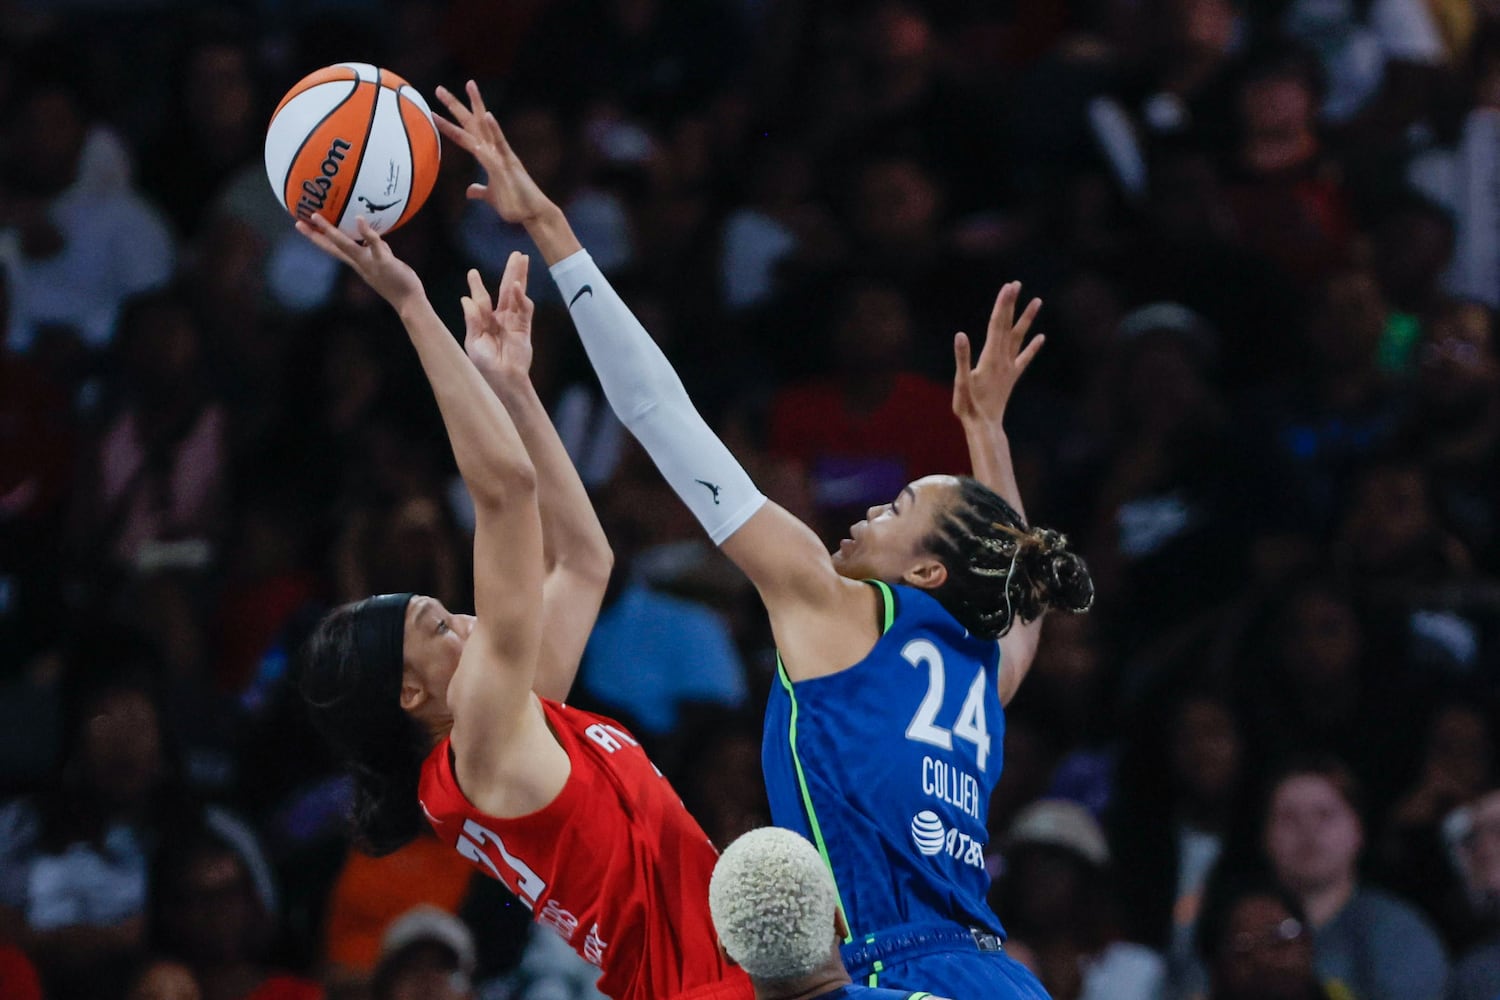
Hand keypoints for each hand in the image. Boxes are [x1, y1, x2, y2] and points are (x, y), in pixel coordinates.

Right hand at [295, 214, 422, 309]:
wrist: (409, 302)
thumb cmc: (398, 283)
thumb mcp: (385, 262)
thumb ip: (378, 250)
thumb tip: (373, 238)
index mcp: (358, 263)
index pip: (334, 250)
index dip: (318, 239)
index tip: (303, 227)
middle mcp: (360, 263)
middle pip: (334, 247)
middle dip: (315, 235)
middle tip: (299, 221)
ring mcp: (370, 263)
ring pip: (347, 246)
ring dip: (331, 232)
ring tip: (317, 216)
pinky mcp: (384, 262)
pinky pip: (374, 245)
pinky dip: (367, 233)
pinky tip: (359, 219)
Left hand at [433, 81, 556, 224]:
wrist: (533, 213)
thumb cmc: (514, 205)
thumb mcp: (491, 196)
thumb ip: (480, 190)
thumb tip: (470, 191)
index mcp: (489, 156)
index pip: (465, 135)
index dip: (450, 122)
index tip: (435, 108)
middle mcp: (494, 150)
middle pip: (472, 123)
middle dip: (455, 106)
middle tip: (439, 89)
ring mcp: (502, 155)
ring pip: (486, 127)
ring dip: (478, 107)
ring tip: (469, 86)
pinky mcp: (509, 165)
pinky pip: (500, 145)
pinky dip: (494, 130)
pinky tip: (488, 116)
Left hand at [462, 251, 534, 384]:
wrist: (502, 380)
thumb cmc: (486, 366)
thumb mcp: (473, 342)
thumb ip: (472, 321)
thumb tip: (465, 299)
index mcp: (485, 321)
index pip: (482, 299)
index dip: (477, 286)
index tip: (472, 272)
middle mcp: (501, 318)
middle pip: (504, 290)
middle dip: (510, 271)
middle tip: (516, 254)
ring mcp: (514, 322)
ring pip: (517, 294)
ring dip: (519, 277)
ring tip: (522, 260)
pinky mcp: (524, 328)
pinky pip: (524, 309)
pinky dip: (520, 297)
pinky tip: (516, 286)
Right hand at [953, 281, 1043, 425]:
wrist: (985, 426)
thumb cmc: (969, 406)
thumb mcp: (961, 381)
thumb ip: (962, 358)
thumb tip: (960, 335)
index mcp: (990, 357)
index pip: (997, 324)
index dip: (1002, 304)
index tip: (1008, 287)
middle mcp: (1003, 359)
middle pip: (1008, 326)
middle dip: (1011, 304)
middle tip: (1016, 284)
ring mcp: (1009, 368)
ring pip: (1019, 338)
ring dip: (1027, 319)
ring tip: (1037, 301)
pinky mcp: (1011, 377)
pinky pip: (1024, 359)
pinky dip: (1033, 347)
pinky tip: (1041, 337)